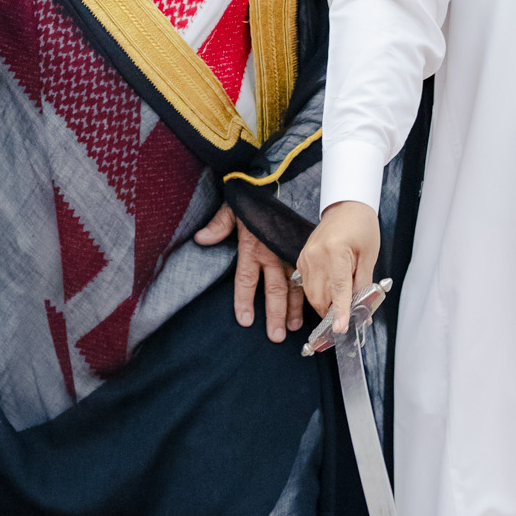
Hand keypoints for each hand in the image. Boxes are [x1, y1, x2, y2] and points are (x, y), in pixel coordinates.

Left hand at [194, 201, 303, 342]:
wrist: (276, 179)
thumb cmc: (252, 197)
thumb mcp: (232, 208)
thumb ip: (218, 225)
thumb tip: (201, 239)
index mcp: (252, 247)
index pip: (246, 279)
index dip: (245, 300)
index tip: (245, 320)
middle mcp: (272, 254)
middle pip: (273, 290)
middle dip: (275, 314)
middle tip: (276, 336)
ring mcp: (289, 252)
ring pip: (293, 285)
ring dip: (294, 307)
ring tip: (294, 327)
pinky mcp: (301, 248)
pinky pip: (308, 273)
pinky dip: (311, 290)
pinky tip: (314, 306)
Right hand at [296, 200, 380, 331]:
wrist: (346, 207)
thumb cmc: (361, 227)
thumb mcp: (369, 256)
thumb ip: (363, 284)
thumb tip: (361, 309)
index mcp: (335, 251)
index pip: (338, 288)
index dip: (340, 310)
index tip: (340, 328)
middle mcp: (315, 255)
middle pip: (320, 296)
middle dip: (332, 312)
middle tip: (348, 319)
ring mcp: (305, 258)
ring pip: (311, 294)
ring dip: (325, 305)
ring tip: (341, 304)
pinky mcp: (301, 260)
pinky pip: (307, 286)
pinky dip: (319, 294)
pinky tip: (330, 291)